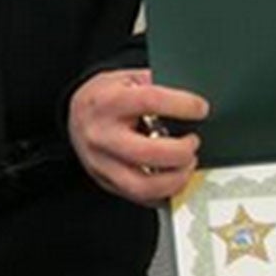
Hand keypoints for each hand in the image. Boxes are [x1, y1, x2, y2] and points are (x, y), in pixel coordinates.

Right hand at [67, 69, 208, 206]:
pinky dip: (164, 192)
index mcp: (108, 102)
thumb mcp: (126, 78)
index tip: (200, 109)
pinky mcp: (106, 181)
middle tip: (193, 143)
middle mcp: (102, 135)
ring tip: (186, 165)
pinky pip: (140, 197)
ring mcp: (102, 163)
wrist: (74, 115)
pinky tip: (172, 178)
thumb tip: (190, 100)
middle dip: (182, 151)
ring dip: (176, 178)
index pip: (151, 101)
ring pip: (145, 185)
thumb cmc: (104, 97)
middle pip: (150, 152)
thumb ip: (156, 86)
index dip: (183, 105)